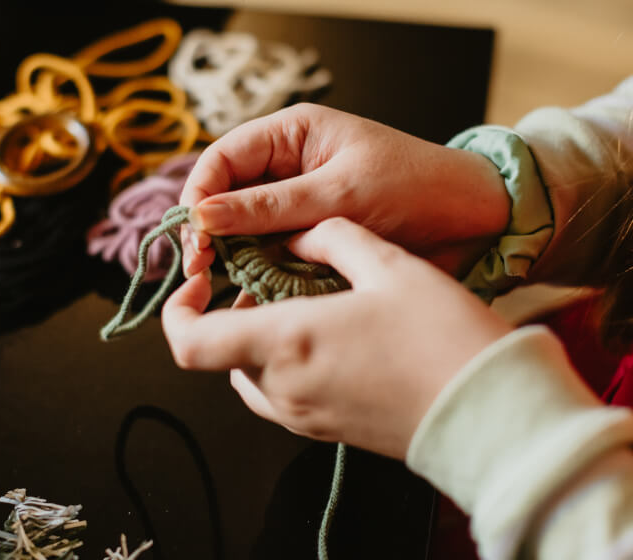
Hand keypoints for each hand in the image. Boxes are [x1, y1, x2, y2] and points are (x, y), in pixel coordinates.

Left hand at [162, 217, 511, 458]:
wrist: (490, 414)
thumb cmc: (442, 336)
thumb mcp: (388, 264)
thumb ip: (331, 240)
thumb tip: (300, 238)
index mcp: (286, 342)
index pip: (188, 342)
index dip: (178, 310)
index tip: (201, 281)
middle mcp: (283, 387)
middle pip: (221, 351)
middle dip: (231, 312)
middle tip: (267, 280)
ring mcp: (303, 416)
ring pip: (249, 373)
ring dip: (256, 337)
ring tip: (298, 303)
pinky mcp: (325, 430)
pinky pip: (279, 394)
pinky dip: (282, 362)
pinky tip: (325, 335)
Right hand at [181, 103, 509, 278]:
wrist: (473, 219)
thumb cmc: (415, 186)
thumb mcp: (339, 193)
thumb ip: (270, 207)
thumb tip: (203, 216)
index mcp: (292, 134)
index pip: (223, 158)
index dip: (200, 194)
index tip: (195, 235)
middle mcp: (287, 166)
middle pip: (226, 194)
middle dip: (210, 229)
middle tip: (200, 269)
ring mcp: (297, 204)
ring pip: (245, 228)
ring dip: (232, 254)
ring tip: (219, 284)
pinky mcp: (310, 236)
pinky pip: (271, 252)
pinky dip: (259, 272)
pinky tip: (250, 293)